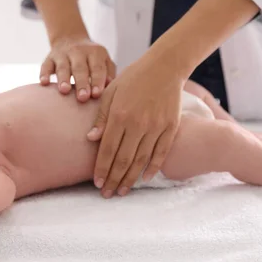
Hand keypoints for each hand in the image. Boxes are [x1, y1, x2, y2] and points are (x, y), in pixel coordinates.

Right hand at [40, 36, 115, 101]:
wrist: (70, 38)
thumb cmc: (91, 57)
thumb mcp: (104, 59)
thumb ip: (109, 72)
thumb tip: (110, 85)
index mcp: (95, 53)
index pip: (97, 68)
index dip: (97, 81)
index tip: (96, 94)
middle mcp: (78, 52)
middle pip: (80, 68)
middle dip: (81, 83)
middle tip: (83, 98)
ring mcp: (62, 54)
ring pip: (63, 67)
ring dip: (63, 79)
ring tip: (64, 91)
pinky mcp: (49, 58)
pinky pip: (46, 65)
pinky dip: (44, 74)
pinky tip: (44, 83)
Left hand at [87, 51, 184, 197]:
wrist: (165, 67)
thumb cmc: (133, 78)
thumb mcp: (111, 92)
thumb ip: (101, 116)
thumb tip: (91, 139)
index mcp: (120, 115)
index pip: (108, 149)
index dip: (102, 168)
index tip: (97, 182)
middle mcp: (138, 124)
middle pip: (123, 159)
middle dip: (113, 179)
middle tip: (107, 194)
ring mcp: (156, 127)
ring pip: (141, 160)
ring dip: (130, 178)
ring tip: (122, 191)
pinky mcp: (170, 127)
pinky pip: (160, 152)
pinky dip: (152, 167)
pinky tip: (144, 178)